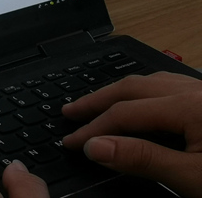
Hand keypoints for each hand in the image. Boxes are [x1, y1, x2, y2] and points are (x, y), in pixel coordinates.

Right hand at [62, 71, 201, 197]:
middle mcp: (196, 91)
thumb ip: (143, 159)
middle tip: (71, 111)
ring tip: (97, 104)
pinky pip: (169, 85)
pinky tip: (138, 102)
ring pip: (150, 82)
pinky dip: (144, 93)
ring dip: (119, 93)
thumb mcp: (193, 177)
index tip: (72, 141)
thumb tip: (95, 147)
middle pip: (132, 87)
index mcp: (190, 105)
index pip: (126, 113)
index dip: (94, 128)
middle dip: (97, 100)